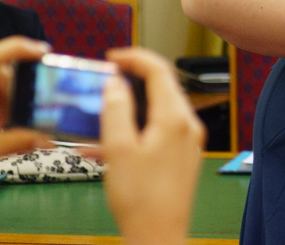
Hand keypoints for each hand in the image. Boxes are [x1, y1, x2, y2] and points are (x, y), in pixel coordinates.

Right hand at [101, 47, 205, 244]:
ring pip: (156, 111)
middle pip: (161, 88)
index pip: (159, 69)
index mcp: (175, 117)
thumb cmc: (140, 198)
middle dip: (130, 82)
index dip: (134, 58)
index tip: (111, 57)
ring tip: (97, 118)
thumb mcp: (118, 149)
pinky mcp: (181, 158)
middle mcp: (187, 125)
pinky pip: (157, 132)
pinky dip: (134, 131)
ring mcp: (187, 142)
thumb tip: (115, 81)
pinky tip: (105, 148)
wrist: (159, 238)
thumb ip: (116, 109)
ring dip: (128, 110)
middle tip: (103, 83)